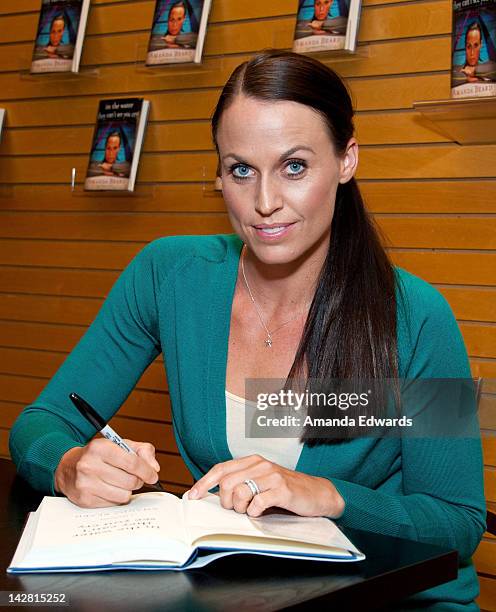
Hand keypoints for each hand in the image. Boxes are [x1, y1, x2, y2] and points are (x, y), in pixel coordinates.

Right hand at [54, 438, 160, 507]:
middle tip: (133, 477)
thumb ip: (142, 451)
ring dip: (127, 490)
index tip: (152, 475)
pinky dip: (116, 498)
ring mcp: (85, 484)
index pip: (132, 462)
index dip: (147, 471)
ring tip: (120, 482)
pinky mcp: (84, 500)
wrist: (68, 467)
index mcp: (100, 447)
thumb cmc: (99, 456)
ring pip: (124, 495)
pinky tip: (109, 489)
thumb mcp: (121, 445)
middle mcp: (90, 465)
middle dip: (137, 481)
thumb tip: (154, 468)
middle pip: (130, 481)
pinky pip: (113, 504)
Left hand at [187, 454, 344, 517]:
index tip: (193, 496)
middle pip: (227, 484)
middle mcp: (261, 464)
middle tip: (236, 509)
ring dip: (241, 509)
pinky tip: (263, 512)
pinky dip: (255, 512)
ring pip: (240, 493)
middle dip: (226, 502)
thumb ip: (242, 483)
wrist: (317, 493)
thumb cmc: (286, 490)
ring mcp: (272, 476)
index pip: (221, 469)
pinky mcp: (282, 489)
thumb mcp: (261, 482)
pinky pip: (257, 504)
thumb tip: (214, 495)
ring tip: (251, 511)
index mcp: (252, 461)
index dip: (204, 483)